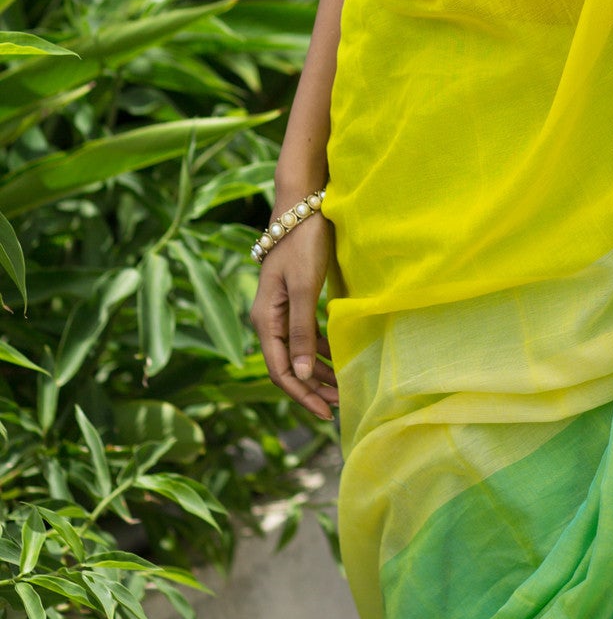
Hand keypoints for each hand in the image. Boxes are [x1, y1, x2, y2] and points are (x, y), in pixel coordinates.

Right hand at [250, 213, 338, 421]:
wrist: (301, 206)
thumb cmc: (303, 244)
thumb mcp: (305, 288)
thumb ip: (301, 330)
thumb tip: (299, 373)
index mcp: (265, 319)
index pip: (280, 370)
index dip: (302, 395)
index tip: (326, 412)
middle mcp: (267, 319)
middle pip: (287, 365)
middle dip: (312, 389)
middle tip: (340, 406)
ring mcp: (279, 309)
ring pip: (297, 352)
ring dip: (318, 372)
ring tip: (342, 388)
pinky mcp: (293, 299)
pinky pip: (303, 335)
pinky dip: (319, 350)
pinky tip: (337, 357)